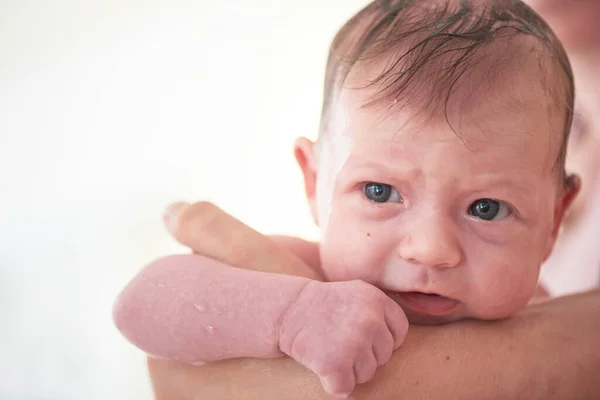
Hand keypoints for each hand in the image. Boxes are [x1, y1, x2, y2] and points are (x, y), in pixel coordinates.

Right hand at [278, 280, 408, 397]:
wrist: (286, 309)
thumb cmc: (321, 305)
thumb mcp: (356, 293)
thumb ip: (379, 312)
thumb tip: (397, 342)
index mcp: (377, 300)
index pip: (399, 332)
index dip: (382, 340)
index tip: (363, 338)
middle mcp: (370, 320)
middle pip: (383, 356)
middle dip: (364, 356)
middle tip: (339, 342)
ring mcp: (353, 342)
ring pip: (367, 373)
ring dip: (349, 370)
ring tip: (330, 350)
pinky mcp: (335, 363)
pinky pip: (345, 388)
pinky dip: (333, 383)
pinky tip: (322, 365)